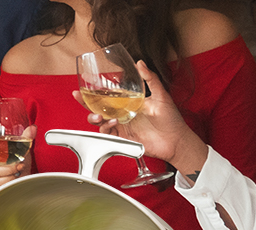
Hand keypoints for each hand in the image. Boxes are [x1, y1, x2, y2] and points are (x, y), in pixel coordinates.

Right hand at [0, 125, 35, 188]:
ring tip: (20, 170)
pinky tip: (17, 177)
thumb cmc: (20, 160)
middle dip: (8, 168)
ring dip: (12, 173)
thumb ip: (26, 137)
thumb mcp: (23, 148)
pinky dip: (12, 180)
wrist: (26, 174)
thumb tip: (32, 128)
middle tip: (20, 164)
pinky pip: (2, 184)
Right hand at [75, 60, 208, 174]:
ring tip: (99, 115)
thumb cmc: (171, 119)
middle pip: (98, 107)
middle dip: (86, 102)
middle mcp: (122, 113)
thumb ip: (150, 79)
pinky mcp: (122, 138)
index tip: (85, 81)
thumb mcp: (161, 95)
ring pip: (99, 120)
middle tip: (79, 96)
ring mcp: (121, 126)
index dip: (95, 89)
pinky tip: (112, 122)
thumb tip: (140, 63)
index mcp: (129, 102)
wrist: (175, 140)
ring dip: (94, 116)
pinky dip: (106, 128)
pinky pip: (107, 133)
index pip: (108, 94)